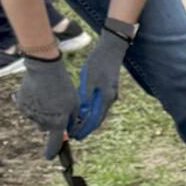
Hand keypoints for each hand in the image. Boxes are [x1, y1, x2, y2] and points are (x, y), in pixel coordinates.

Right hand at [13, 52, 76, 156]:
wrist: (44, 68)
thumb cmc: (63, 85)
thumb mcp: (74, 102)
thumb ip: (72, 119)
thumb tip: (69, 129)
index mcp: (57, 122)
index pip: (54, 143)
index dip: (52, 151)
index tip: (50, 157)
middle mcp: (42, 121)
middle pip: (45, 128)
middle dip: (50, 121)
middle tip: (55, 106)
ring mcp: (30, 114)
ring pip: (36, 117)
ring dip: (41, 111)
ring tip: (47, 94)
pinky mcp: (21, 104)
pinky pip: (28, 108)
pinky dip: (32, 103)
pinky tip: (37, 91)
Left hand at [71, 18, 132, 138]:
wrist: (112, 49)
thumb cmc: (98, 62)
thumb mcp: (88, 79)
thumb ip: (85, 97)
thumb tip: (81, 114)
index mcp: (105, 98)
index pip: (95, 120)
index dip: (85, 130)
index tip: (76, 137)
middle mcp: (110, 99)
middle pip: (97, 118)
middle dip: (86, 127)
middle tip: (74, 134)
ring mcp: (110, 94)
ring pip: (98, 112)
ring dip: (88, 119)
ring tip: (76, 125)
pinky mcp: (108, 89)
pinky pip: (99, 104)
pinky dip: (91, 110)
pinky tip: (82, 110)